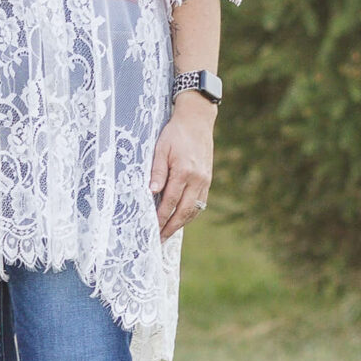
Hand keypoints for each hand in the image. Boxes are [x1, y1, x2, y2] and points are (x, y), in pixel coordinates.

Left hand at [150, 96, 214, 238]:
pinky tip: (181, 219)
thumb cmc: (174, 133)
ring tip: (168, 233)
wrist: (197, 120)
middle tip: (159, 240)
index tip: (152, 229)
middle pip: (184, 211)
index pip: (170, 201)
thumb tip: (152, 193)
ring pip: (194, 209)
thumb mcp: (160, 149)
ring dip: (181, 223)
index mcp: (184, 171)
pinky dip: (191, 213)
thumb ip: (157, 172)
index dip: (160, 217)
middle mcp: (197, 179)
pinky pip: (200, 202)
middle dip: (171, 227)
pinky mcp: (208, 179)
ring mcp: (205, 180)